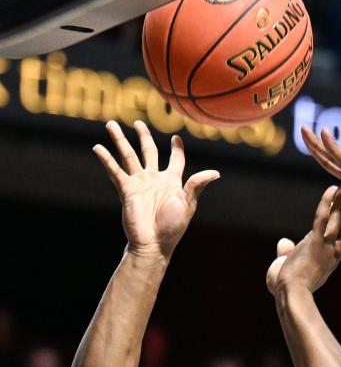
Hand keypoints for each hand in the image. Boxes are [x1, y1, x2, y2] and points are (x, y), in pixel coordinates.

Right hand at [93, 121, 219, 258]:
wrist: (154, 243)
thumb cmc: (173, 226)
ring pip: (128, 156)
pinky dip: (106, 159)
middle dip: (143, 136)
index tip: (176, 138)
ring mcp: (139, 183)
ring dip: (120, 140)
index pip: (175, 160)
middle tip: (138, 123)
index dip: (177, 149)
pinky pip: (115, 171)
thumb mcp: (187, 204)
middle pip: (148, 151)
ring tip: (110, 124)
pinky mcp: (126, 190)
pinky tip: (97, 147)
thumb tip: (216, 173)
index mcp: (172, 181)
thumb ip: (196, 185)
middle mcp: (154, 178)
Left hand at [266, 185, 340, 296]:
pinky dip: (327, 203)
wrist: (291, 295)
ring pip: (337, 221)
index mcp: (329, 261)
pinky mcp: (316, 241)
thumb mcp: (286, 268)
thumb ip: (287, 254)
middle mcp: (332, 253)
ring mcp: (326, 247)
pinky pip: (323, 218)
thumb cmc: (288, 288)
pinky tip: (331, 189)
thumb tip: (284, 243)